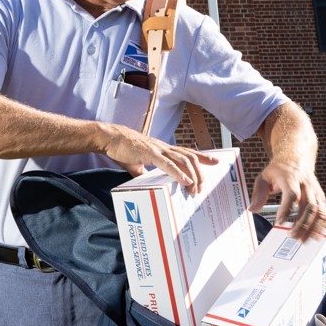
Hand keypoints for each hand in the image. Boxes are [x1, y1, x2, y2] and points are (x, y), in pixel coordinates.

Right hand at [100, 124, 219, 192]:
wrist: (110, 138)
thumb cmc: (122, 149)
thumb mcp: (136, 163)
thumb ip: (143, 172)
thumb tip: (144, 184)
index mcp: (162, 149)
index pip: (187, 151)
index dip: (202, 156)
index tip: (215, 161)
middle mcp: (164, 147)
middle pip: (189, 157)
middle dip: (200, 171)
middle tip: (203, 186)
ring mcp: (158, 149)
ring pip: (182, 160)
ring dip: (192, 175)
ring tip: (196, 188)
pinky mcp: (150, 154)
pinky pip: (168, 164)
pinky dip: (179, 173)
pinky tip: (185, 181)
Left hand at [251, 159, 325, 240]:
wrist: (296, 158)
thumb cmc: (279, 170)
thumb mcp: (264, 177)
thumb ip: (258, 193)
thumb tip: (253, 209)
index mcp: (291, 178)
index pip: (292, 195)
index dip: (287, 209)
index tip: (280, 222)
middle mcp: (306, 185)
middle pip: (308, 206)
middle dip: (301, 224)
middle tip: (291, 236)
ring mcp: (315, 191)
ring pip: (319, 211)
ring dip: (312, 227)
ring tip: (303, 240)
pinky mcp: (321, 197)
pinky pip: (324, 212)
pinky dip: (321, 225)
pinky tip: (315, 235)